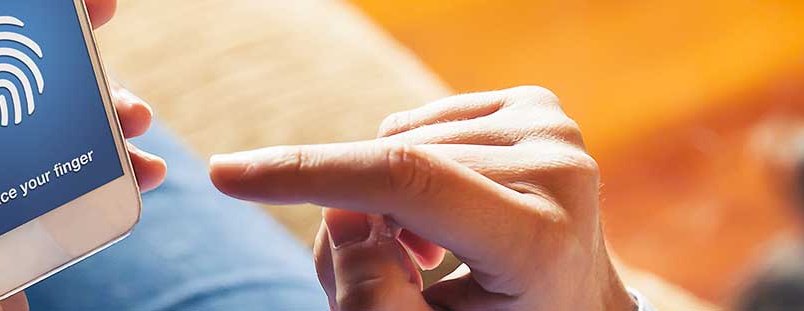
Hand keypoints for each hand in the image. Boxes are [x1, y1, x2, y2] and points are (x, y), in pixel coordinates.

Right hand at [209, 86, 635, 309]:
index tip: (227, 175)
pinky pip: (425, 122)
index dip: (308, 173)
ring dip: (386, 196)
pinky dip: (412, 166)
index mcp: (539, 243)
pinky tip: (447, 216)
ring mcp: (555, 133)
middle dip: (352, 214)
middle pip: (397, 166)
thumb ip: (370, 298)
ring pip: (403, 139)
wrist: (577, 308)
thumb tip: (338, 214)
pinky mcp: (542, 108)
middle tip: (389, 273)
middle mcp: (559, 175)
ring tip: (428, 255)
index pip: (406, 182)